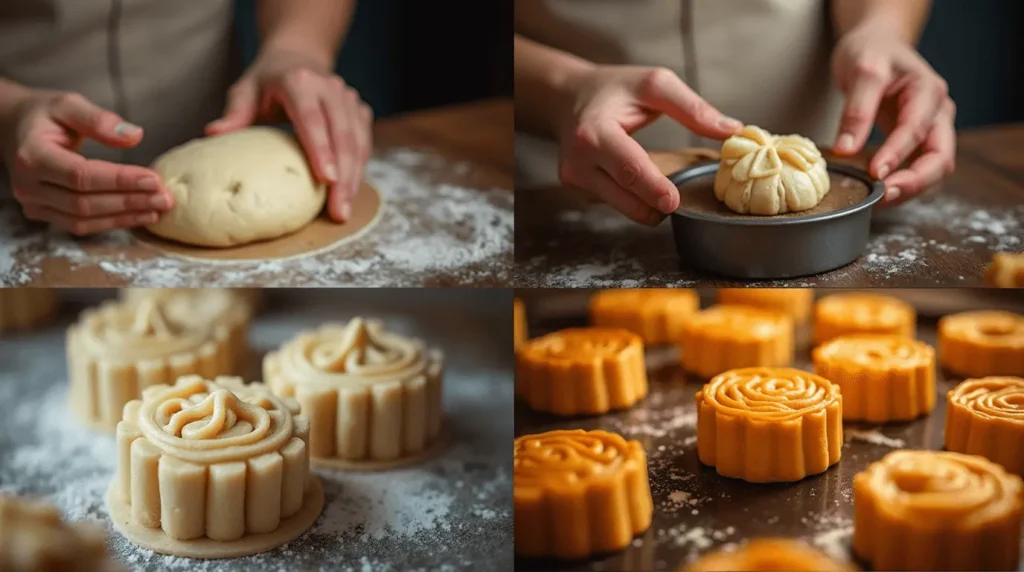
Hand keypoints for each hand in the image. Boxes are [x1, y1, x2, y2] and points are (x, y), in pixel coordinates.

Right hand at [0, 91, 170, 234]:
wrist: (14, 128)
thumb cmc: (43, 115)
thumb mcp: (68, 104)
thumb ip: (99, 119)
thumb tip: (135, 136)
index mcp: (31, 156)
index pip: (81, 176)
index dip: (120, 180)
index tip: (154, 179)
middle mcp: (28, 186)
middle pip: (85, 202)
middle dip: (129, 201)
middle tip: (165, 198)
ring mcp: (33, 204)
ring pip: (84, 219)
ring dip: (124, 217)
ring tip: (158, 209)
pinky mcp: (43, 214)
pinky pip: (80, 225)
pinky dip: (112, 222)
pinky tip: (139, 215)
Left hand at [207, 47, 371, 221]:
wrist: (298, 56)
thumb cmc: (268, 79)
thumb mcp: (246, 90)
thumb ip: (235, 113)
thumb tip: (213, 134)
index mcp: (299, 82)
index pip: (313, 119)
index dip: (321, 150)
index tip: (327, 179)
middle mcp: (329, 88)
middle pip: (342, 135)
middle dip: (344, 176)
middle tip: (339, 211)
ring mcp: (348, 98)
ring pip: (358, 141)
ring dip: (354, 177)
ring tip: (344, 209)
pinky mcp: (359, 110)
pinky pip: (364, 142)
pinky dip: (359, 168)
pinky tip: (350, 191)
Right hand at [556, 66, 741, 224]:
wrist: (567, 98)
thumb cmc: (612, 89)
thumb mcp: (654, 83)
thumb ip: (692, 108)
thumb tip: (731, 131)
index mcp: (594, 133)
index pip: (628, 168)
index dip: (654, 188)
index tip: (674, 202)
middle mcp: (579, 161)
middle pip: (625, 197)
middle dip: (656, 204)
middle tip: (679, 199)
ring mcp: (575, 179)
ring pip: (622, 207)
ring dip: (647, 204)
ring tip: (661, 186)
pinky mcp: (578, 189)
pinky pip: (615, 202)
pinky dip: (633, 198)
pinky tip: (639, 182)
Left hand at [831, 20, 955, 205]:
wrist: (877, 44)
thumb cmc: (871, 52)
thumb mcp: (861, 72)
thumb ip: (856, 110)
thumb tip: (845, 149)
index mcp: (928, 91)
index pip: (916, 129)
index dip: (896, 154)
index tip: (875, 174)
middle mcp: (937, 113)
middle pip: (940, 157)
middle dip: (915, 181)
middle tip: (884, 197)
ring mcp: (930, 128)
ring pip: (934, 168)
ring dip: (910, 188)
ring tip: (879, 201)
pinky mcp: (917, 140)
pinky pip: (917, 167)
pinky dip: (903, 182)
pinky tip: (880, 192)